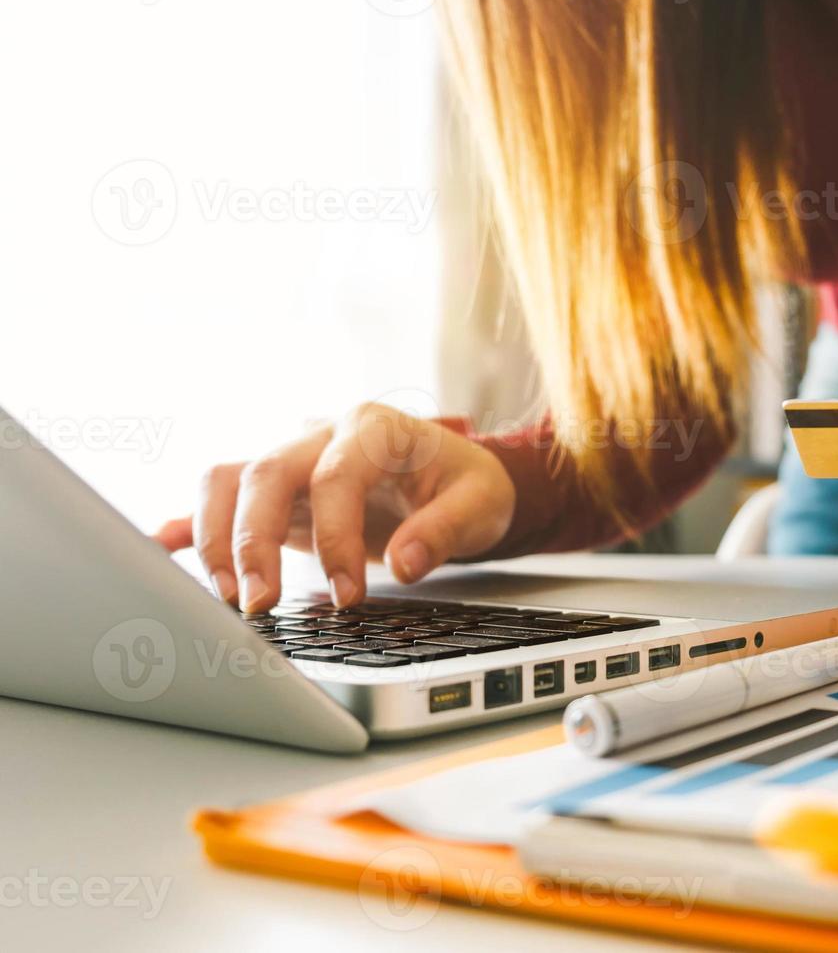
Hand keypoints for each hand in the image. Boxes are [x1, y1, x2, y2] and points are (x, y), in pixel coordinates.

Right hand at [153, 403, 515, 612]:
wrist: (455, 473)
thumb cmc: (467, 484)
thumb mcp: (480, 503)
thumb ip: (445, 531)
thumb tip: (406, 565)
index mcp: (374, 427)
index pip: (337, 477)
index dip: (336, 538)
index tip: (349, 596)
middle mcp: (322, 434)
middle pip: (265, 473)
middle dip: (254, 541)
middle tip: (261, 604)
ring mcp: (292, 459)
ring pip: (228, 479)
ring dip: (217, 536)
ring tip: (227, 596)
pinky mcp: (277, 491)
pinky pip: (220, 496)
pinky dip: (190, 522)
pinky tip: (163, 548)